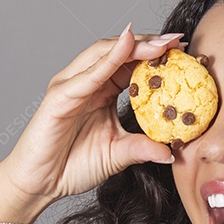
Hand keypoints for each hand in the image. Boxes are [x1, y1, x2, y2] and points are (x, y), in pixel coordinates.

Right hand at [0, 23, 185, 205]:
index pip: (130, 62)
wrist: (41, 184)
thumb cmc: (73, 165)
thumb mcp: (119, 155)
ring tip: (160, 42)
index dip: (155, 53)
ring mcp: (71, 86)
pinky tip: (127, 46)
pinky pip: (87, 75)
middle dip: (149, 42)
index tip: (182, 48)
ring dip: (133, 45)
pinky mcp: (59, 97)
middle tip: (177, 39)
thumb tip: (173, 152)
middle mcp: (86, 82)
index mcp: (101, 90)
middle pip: (119, 51)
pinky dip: (107, 59)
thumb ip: (143, 147)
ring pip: (103, 53)